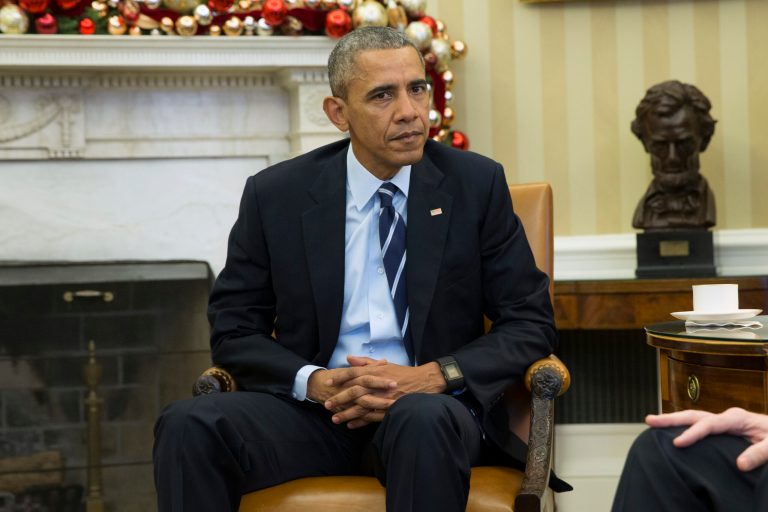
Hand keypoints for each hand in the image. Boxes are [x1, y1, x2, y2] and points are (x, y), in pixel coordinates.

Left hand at [323, 357, 445, 428]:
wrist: (424, 382)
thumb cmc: (403, 373)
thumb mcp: (385, 365)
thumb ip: (366, 362)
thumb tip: (349, 358)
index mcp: (376, 372)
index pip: (354, 373)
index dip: (340, 378)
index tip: (328, 382)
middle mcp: (378, 384)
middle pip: (354, 391)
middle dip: (339, 398)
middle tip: (327, 404)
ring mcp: (383, 398)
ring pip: (361, 407)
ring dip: (347, 414)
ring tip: (335, 419)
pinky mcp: (389, 409)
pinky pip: (372, 417)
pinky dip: (360, 422)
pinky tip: (350, 425)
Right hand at [645, 407, 767, 470]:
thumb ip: (759, 453)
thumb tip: (740, 464)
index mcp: (737, 418)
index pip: (709, 424)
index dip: (692, 433)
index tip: (677, 443)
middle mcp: (726, 417)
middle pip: (694, 415)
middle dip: (670, 418)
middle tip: (649, 421)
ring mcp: (722, 422)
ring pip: (693, 418)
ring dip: (672, 420)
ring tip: (651, 423)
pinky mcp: (721, 430)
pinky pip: (698, 426)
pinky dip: (682, 427)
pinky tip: (670, 433)